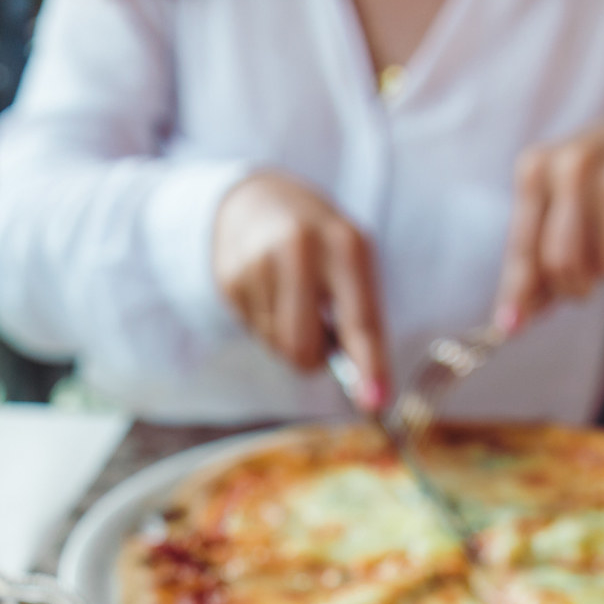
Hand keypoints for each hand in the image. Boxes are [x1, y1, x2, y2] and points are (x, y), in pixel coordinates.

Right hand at [213, 169, 390, 405]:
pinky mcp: (229, 277)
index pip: (360, 319)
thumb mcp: (351, 262)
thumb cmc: (319, 244)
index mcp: (345, 244)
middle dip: (312, 358)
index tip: (375, 403)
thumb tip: (367, 390)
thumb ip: (360, 318)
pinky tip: (267, 290)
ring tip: (291, 297)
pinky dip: (265, 322)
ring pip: (277, 345)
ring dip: (287, 335)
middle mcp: (299, 249)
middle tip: (319, 335)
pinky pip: (253, 332)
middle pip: (303, 347)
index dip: (369, 366)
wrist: (257, 200)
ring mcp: (257, 263)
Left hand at [495, 112, 603, 332]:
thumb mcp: (553, 208)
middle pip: (561, 262)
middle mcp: (572, 163)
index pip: (523, 248)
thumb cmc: (593, 183)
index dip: (517, 293)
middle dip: (571, 286)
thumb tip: (510, 323)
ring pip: (603, 263)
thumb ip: (531, 264)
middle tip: (581, 284)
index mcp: (535, 168)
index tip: (507, 328)